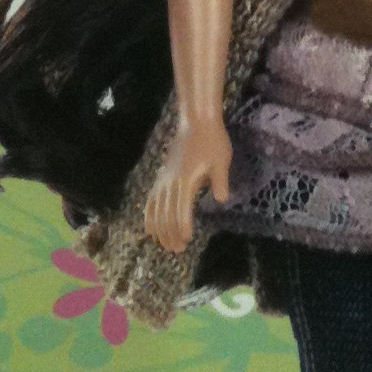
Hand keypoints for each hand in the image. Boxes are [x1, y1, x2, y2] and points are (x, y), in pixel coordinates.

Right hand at [144, 115, 231, 252]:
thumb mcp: (221, 161)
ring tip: (164, 244)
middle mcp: (172, 182)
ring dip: (159, 228)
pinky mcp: (163, 175)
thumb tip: (222, 200)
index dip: (183, 226)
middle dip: (171, 233)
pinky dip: (149, 214)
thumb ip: (219, 181)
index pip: (182, 209)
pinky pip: (152, 199)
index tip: (186, 240)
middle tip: (177, 249)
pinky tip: (149, 227)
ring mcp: (164, 179)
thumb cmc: (213, 141)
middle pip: (167, 213)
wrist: (196, 121)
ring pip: (157, 208)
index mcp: (187, 180)